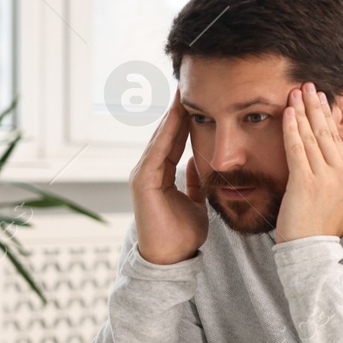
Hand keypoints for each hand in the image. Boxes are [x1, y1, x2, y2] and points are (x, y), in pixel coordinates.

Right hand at [129, 88, 207, 265]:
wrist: (171, 259)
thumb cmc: (183, 233)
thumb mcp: (196, 202)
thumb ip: (195, 183)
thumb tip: (200, 165)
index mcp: (160, 173)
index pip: (174, 139)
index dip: (184, 118)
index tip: (195, 97)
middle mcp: (148, 170)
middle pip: (165, 133)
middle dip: (176, 110)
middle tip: (185, 83)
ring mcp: (143, 175)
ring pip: (160, 138)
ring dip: (170, 116)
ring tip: (181, 93)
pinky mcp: (143, 182)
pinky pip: (157, 153)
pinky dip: (166, 135)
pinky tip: (175, 118)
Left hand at [275, 82, 342, 243]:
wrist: (311, 252)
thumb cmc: (315, 229)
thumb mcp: (332, 200)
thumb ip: (329, 178)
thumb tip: (321, 161)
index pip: (336, 140)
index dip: (327, 116)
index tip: (319, 99)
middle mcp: (342, 175)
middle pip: (328, 133)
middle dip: (317, 106)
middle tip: (308, 85)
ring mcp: (326, 179)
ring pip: (314, 137)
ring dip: (304, 111)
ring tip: (297, 91)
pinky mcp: (307, 183)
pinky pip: (298, 149)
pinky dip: (293, 128)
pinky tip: (289, 112)